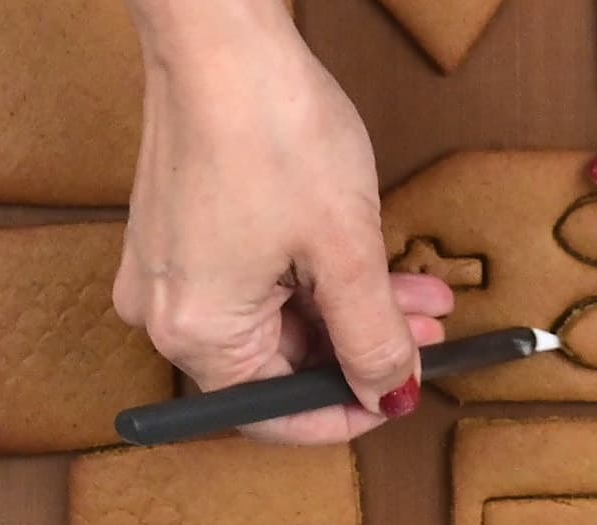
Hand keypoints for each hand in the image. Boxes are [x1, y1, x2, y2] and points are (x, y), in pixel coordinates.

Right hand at [115, 2, 452, 442]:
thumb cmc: (272, 132)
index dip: (346, 413)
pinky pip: (257, 279)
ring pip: (277, 318)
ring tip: (418, 293)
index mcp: (196, 332)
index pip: (274, 414)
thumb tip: (390, 394)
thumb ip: (371, 338)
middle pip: (280, 362)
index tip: (399, 397)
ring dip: (351, 308)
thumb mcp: (344, 253)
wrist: (220, 37)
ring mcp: (171, 270)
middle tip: (427, 336)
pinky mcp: (182, 232)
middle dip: (363, 348)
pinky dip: (315, 277)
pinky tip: (373, 262)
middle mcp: (169, 311)